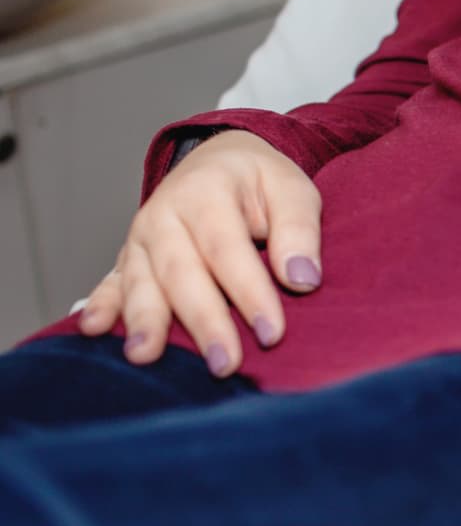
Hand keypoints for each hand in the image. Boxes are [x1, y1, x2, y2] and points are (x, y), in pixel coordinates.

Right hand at [77, 130, 322, 375]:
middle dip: (202, 321)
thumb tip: (303, 279)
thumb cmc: (260, 182)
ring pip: (141, 282)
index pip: (227, 249)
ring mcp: (141, 238)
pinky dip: (101, 306)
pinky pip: (111, 283)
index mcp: (206, 192)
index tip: (272, 333)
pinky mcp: (128, 257)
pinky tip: (92, 330)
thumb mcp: (292, 189)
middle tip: (223, 363)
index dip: (249, 292)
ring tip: (146, 355)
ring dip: (144, 321)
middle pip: (182, 273)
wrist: (220, 161)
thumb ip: (299, 230)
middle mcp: (164, 215)